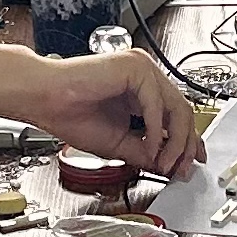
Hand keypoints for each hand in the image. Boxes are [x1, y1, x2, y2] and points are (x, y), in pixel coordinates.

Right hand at [0, 43, 202, 174]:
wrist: (45, 101)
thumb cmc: (71, 115)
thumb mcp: (118, 144)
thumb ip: (145, 151)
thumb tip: (168, 165)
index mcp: (140, 91)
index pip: (176, 115)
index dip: (188, 142)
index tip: (190, 164)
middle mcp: (144, 76)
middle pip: (182, 112)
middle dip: (186, 145)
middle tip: (182, 169)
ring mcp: (141, 68)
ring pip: (177, 107)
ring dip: (176, 141)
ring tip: (166, 163)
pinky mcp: (135, 67)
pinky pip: (156, 102)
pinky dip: (156, 129)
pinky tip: (149, 146)